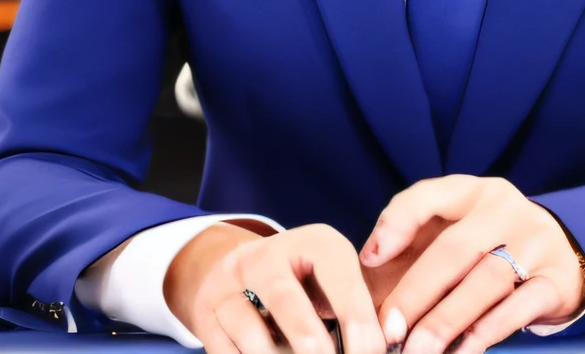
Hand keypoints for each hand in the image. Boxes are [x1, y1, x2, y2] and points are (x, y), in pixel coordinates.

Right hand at [165, 222, 385, 353]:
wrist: (241, 273)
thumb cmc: (308, 285)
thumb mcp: (336, 282)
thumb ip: (356, 311)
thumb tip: (378, 344)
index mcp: (315, 242)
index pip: (340, 279)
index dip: (358, 321)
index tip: (370, 353)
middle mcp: (267, 256)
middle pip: (286, 300)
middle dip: (309, 341)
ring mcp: (229, 283)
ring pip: (250, 332)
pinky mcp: (206, 313)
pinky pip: (227, 351)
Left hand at [362, 176, 584, 353]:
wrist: (559, 257)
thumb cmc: (487, 247)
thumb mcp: (452, 230)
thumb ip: (409, 240)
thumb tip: (366, 265)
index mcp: (472, 192)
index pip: (428, 197)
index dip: (396, 225)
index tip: (369, 261)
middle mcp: (506, 209)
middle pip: (454, 249)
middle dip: (415, 294)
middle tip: (388, 331)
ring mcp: (536, 242)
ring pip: (486, 281)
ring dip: (446, 321)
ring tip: (418, 351)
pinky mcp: (555, 280)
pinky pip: (518, 308)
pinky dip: (485, 333)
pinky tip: (461, 352)